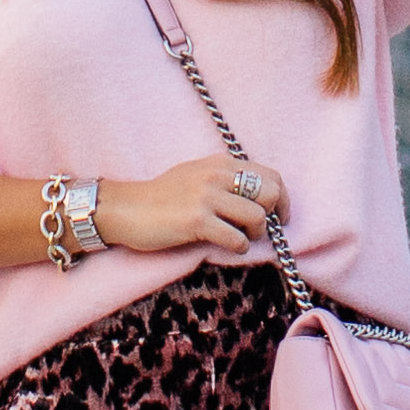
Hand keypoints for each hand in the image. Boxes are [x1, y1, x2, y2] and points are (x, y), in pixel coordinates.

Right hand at [98, 154, 288, 260]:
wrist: (128, 208)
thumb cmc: (162, 196)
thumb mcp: (197, 175)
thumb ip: (226, 180)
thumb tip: (258, 198)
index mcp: (221, 163)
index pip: (271, 175)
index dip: (282, 199)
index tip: (277, 216)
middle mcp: (217, 175)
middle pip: (270, 193)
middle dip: (272, 216)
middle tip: (259, 229)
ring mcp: (207, 196)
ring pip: (257, 217)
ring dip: (255, 234)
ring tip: (240, 238)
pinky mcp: (197, 220)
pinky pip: (236, 238)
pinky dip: (238, 247)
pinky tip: (228, 246)